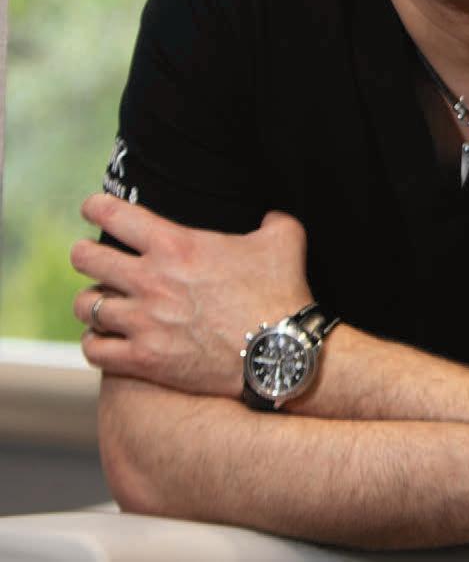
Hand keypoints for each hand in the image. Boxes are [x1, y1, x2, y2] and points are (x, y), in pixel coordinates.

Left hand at [71, 194, 312, 396]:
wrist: (279, 352)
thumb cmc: (281, 291)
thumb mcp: (285, 239)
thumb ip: (272, 219)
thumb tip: (270, 215)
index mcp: (177, 245)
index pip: (115, 216)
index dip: (96, 207)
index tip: (93, 208)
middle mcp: (151, 280)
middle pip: (87, 259)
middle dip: (85, 253)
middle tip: (89, 255)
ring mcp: (144, 322)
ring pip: (86, 306)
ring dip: (91, 301)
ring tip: (98, 301)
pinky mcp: (144, 360)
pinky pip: (95, 350)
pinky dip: (95, 342)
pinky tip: (105, 338)